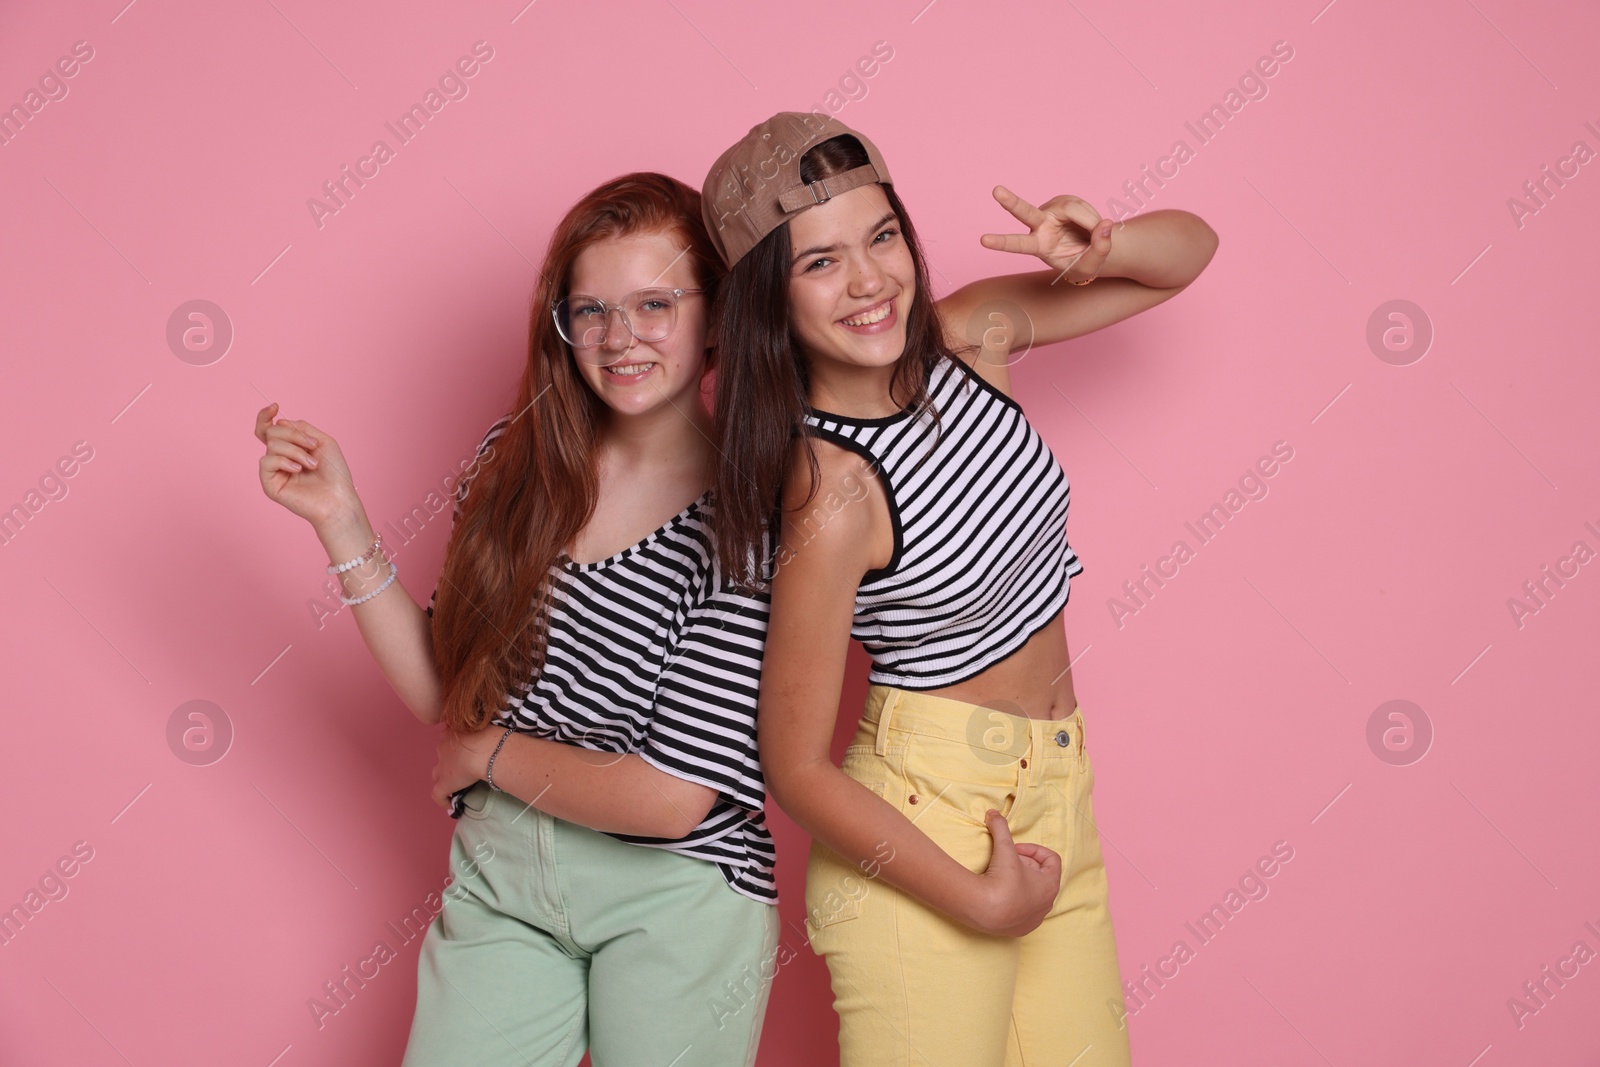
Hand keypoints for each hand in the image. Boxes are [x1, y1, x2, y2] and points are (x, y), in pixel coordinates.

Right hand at [254, 402, 358, 527]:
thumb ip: (301, 427)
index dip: (266, 416)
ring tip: (312, 465)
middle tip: (314, 446)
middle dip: (294, 435)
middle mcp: (279, 458)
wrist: (338, 499)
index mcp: (290, 447)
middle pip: (272, 432)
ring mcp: (273, 471)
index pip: (268, 428)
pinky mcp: (269, 484)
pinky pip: (266, 461)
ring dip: (296, 451)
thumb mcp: (322, 441)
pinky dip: (284, 461)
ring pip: (272, 445)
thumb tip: (278, 422)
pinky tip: (298, 470)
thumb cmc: (334, 473)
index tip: (275, 406)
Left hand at [431, 725, 503, 807]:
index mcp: (453, 735)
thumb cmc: (491, 737)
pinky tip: (451, 805)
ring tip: (456, 788)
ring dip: (445, 780)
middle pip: (441, 759)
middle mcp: (444, 749)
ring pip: (437, 776)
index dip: (457, 753)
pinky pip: (438, 795)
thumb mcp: (488, 731)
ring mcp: (442, 767)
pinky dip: (443, 800)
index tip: (466, 758)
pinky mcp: (444, 784)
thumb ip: (486, 736)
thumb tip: (496, 742)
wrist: (486, 750)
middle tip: (462, 772)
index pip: (450, 744)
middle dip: (448, 766)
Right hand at [966, 809, 1061, 936]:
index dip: (1033, 849)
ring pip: (1033, 895)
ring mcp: (1034, 919)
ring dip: (1021, 883)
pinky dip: (1014, 901)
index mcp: (1050, 884)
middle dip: (1026, 865)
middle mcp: (1047, 904)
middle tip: (1007, 860)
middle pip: (1042, 877)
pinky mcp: (1021, 930)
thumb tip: (993, 812)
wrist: (983, 909)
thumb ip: (1001, 827)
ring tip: (1002, 877)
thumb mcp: (1004, 848)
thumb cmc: (1001, 879)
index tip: (1016, 849)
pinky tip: (998, 895)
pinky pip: (1023, 912)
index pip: (1052, 859)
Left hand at [980, 186, 1114, 283]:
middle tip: (995, 190)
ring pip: (1073, 211)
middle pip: (1024, 212)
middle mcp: (1041, 224)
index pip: (1018, 244)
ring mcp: (1052, 209)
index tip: (982, 240)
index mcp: (1038, 245)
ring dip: (1090, 224)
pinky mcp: (1066, 201)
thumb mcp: (1091, 265)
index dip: (1001, 242)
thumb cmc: (1083, 261)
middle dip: (1010, 202)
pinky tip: (1093, 225)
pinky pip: (1084, 208)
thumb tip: (1105, 225)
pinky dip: (1094, 219)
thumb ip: (1099, 248)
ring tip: (1095, 235)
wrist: (1091, 248)